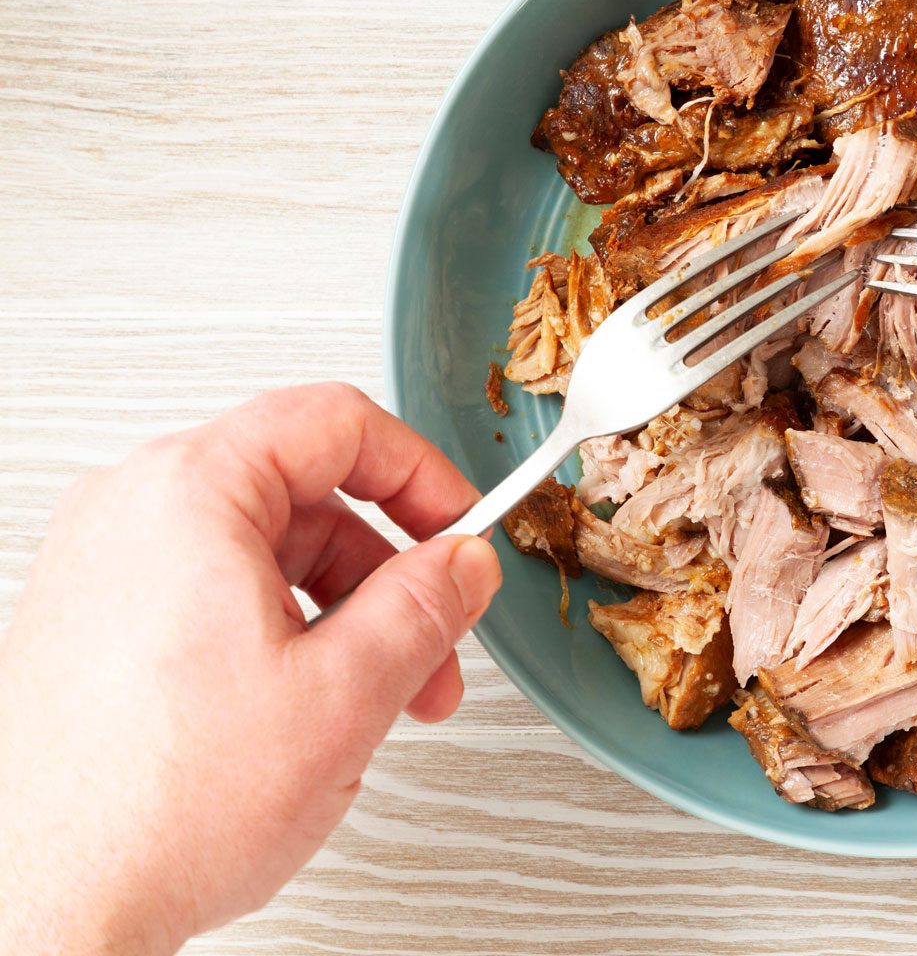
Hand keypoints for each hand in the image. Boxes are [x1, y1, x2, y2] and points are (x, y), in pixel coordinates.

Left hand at [0, 384, 499, 954]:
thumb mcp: (347, 692)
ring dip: (341, 615)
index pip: (336, 422)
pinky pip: (209, 597)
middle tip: (436, 639)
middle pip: (303, 494)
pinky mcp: (89, 629)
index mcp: (188, 492)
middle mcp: (129, 513)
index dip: (423, 474)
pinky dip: (277, 637)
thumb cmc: (153, 808)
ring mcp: (100, 571)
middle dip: (389, 572)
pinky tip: (304, 716)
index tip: (462, 529)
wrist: (42, 910)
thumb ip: (425, 604)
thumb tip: (463, 563)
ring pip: (261, 553)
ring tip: (379, 702)